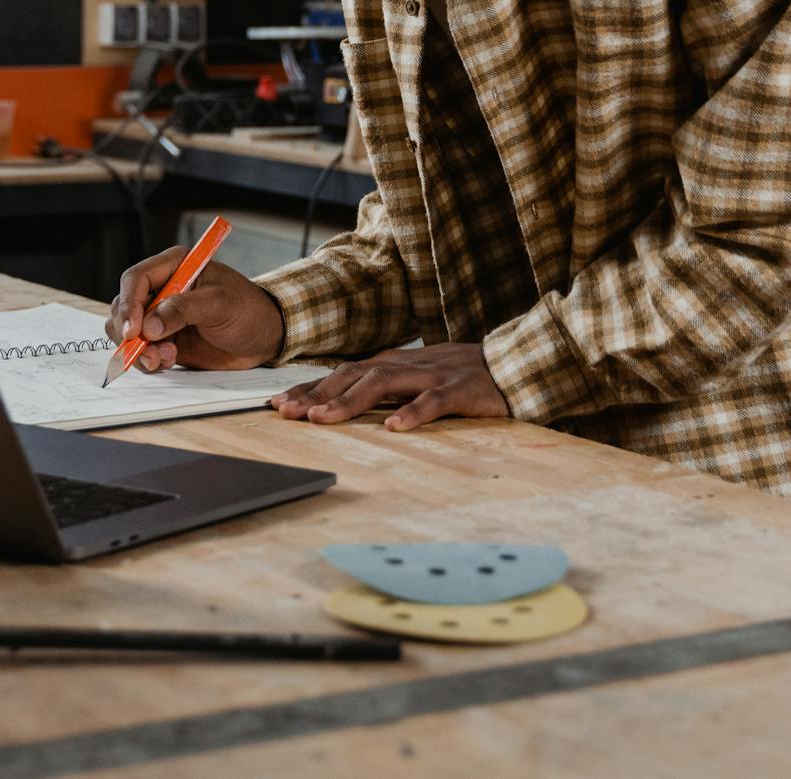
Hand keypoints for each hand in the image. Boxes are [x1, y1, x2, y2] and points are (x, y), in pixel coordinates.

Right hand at [107, 252, 283, 372]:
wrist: (263, 338)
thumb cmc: (248, 310)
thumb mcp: (220, 304)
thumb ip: (183, 310)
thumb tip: (149, 325)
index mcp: (175, 266)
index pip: (136, 279)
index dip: (128, 303)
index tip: (134, 329)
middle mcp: (162, 289)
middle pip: (124, 307)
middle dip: (130, 332)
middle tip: (147, 351)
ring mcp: (161, 317)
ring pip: (128, 333)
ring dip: (139, 350)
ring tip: (165, 358)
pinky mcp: (164, 340)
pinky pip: (142, 351)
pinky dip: (149, 360)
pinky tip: (171, 360)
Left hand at [272, 343, 511, 431]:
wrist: (512, 364)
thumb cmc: (459, 376)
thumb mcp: (416, 379)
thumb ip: (384, 388)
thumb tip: (342, 403)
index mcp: (394, 363)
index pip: (343, 372)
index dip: (310, 387)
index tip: (278, 404)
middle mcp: (406, 365)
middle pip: (353, 374)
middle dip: (317, 392)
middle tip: (287, 412)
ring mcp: (432, 376)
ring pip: (383, 383)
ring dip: (349, 400)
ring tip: (323, 418)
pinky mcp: (458, 390)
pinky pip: (432, 401)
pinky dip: (412, 413)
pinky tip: (394, 427)